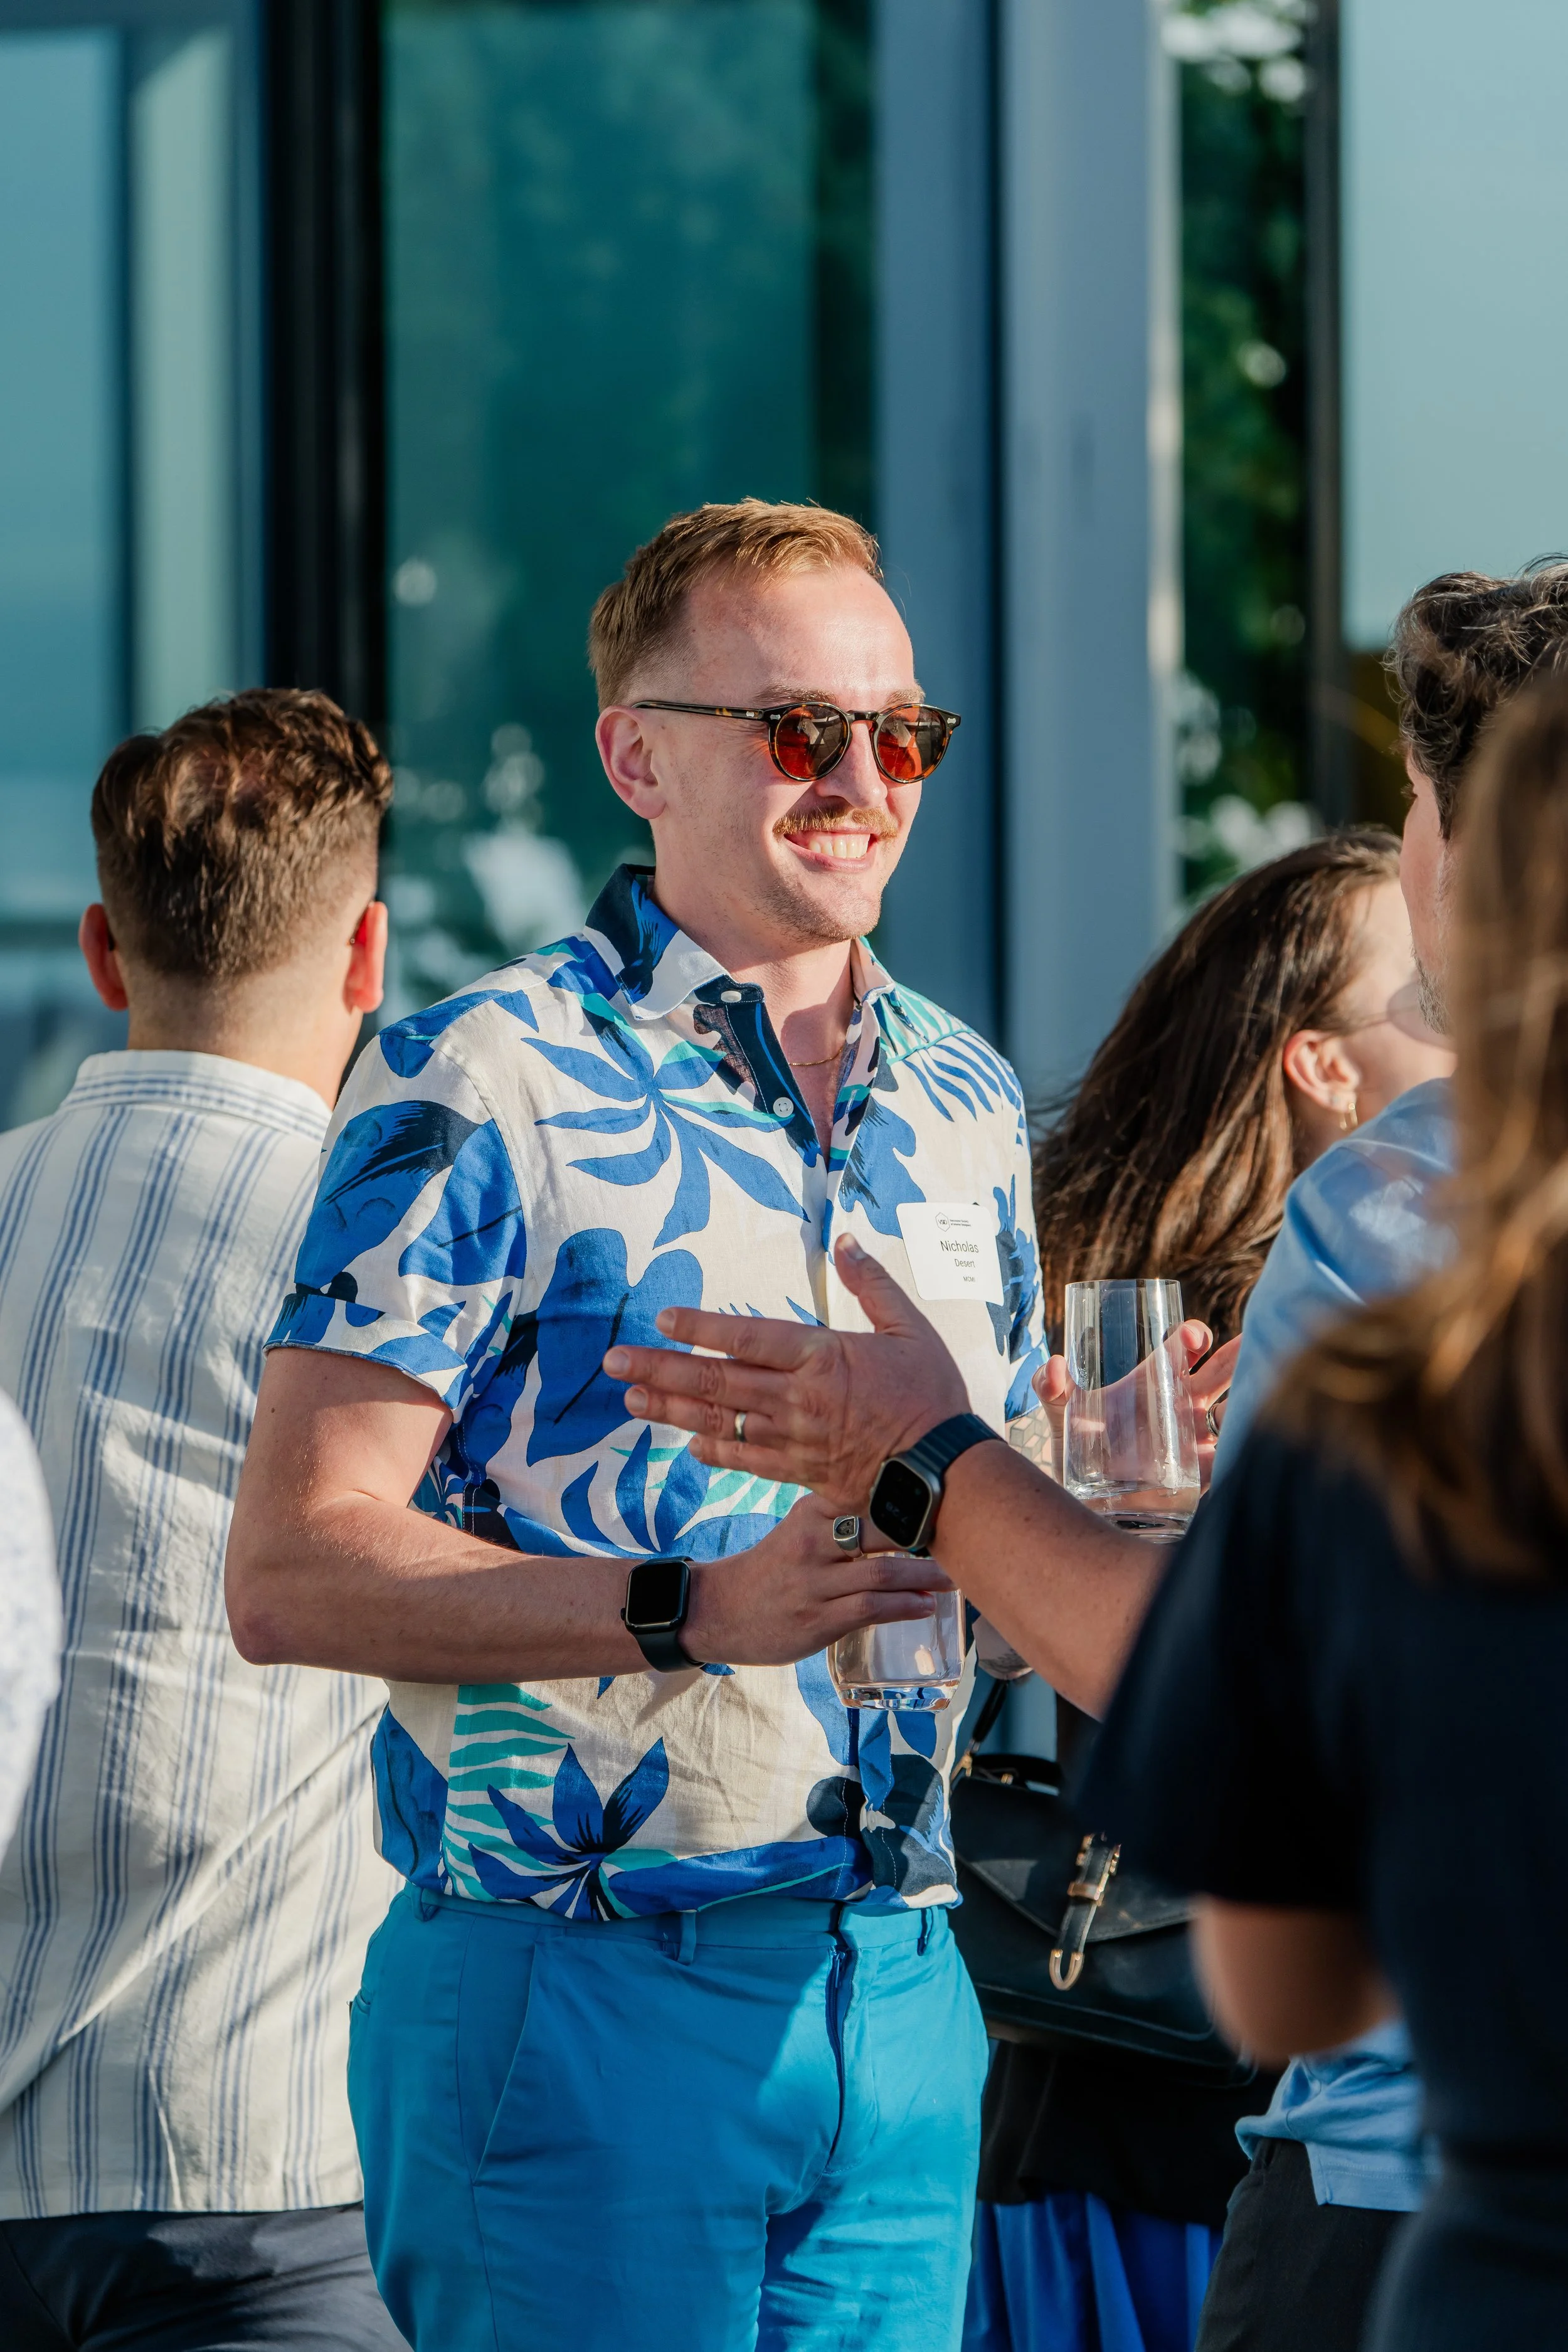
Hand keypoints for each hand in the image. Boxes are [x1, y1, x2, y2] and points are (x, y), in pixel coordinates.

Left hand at [603, 1234, 968, 1508]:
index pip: (748, 1338)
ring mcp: (794, 1439)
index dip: (701, 1328)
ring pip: (718, 1422)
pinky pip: (745, 1461)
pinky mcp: (799, 1472)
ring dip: (670, 1411)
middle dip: (659, 1370)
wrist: (945, 1473)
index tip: (662, 1319)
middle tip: (613, 1363)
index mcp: (823, 1357)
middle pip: (715, 1381)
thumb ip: (872, 1285)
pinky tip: (685, 1444)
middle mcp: (798, 1398)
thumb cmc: (933, 1398)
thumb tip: (846, 1239)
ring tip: (630, 1400)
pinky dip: (713, 1452)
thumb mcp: (911, 1330)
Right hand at [683, 1492, 951, 1666]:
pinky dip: (904, 1605)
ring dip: (926, 1575)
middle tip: (965, 1537)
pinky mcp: (818, 1618)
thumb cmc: (771, 1570)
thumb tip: (903, 1517)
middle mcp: (813, 1541)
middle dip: (928, 1534)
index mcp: (811, 1512)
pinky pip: (871, 1607)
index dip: (913, 1497)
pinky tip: (926, 1606)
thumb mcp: (800, 1530)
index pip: (870, 1495)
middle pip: (883, 1529)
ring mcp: (816, 1581)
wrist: (720, 1611)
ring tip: (957, 1578)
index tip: (953, 1496)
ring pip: (882, 1571)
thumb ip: (841, 1520)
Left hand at [1032, 1325, 1239, 1492]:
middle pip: (1222, 1374)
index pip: (1185, 1348)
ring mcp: (1196, 1442)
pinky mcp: (1200, 1478)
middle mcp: (1183, 1407)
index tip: (1194, 1338)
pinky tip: (1250, 1451)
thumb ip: (1050, 1388)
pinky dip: (1241, 1457)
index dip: (1193, 1335)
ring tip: (1251, 1401)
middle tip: (1250, 1344)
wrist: (1084, 1502)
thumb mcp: (1061, 1417)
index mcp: (1156, 1382)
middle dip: (1237, 1357)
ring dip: (1246, 1407)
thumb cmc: (1077, 1450)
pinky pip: (1231, 1465)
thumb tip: (1053, 1364)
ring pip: (1235, 1416)